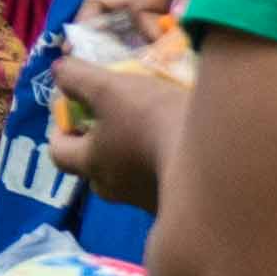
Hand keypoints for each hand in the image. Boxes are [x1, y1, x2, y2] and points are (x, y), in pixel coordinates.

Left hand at [57, 35, 190, 205]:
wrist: (219, 162)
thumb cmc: (152, 122)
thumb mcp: (109, 88)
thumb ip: (78, 78)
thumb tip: (58, 71)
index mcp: (93, 164)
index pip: (59, 154)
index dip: (60, 131)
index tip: (72, 113)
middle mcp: (117, 190)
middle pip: (95, 170)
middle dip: (100, 146)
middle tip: (115, 120)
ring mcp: (150, 201)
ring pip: (131, 177)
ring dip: (135, 156)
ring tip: (154, 128)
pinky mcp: (182, 204)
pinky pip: (164, 182)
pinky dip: (166, 164)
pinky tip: (182, 144)